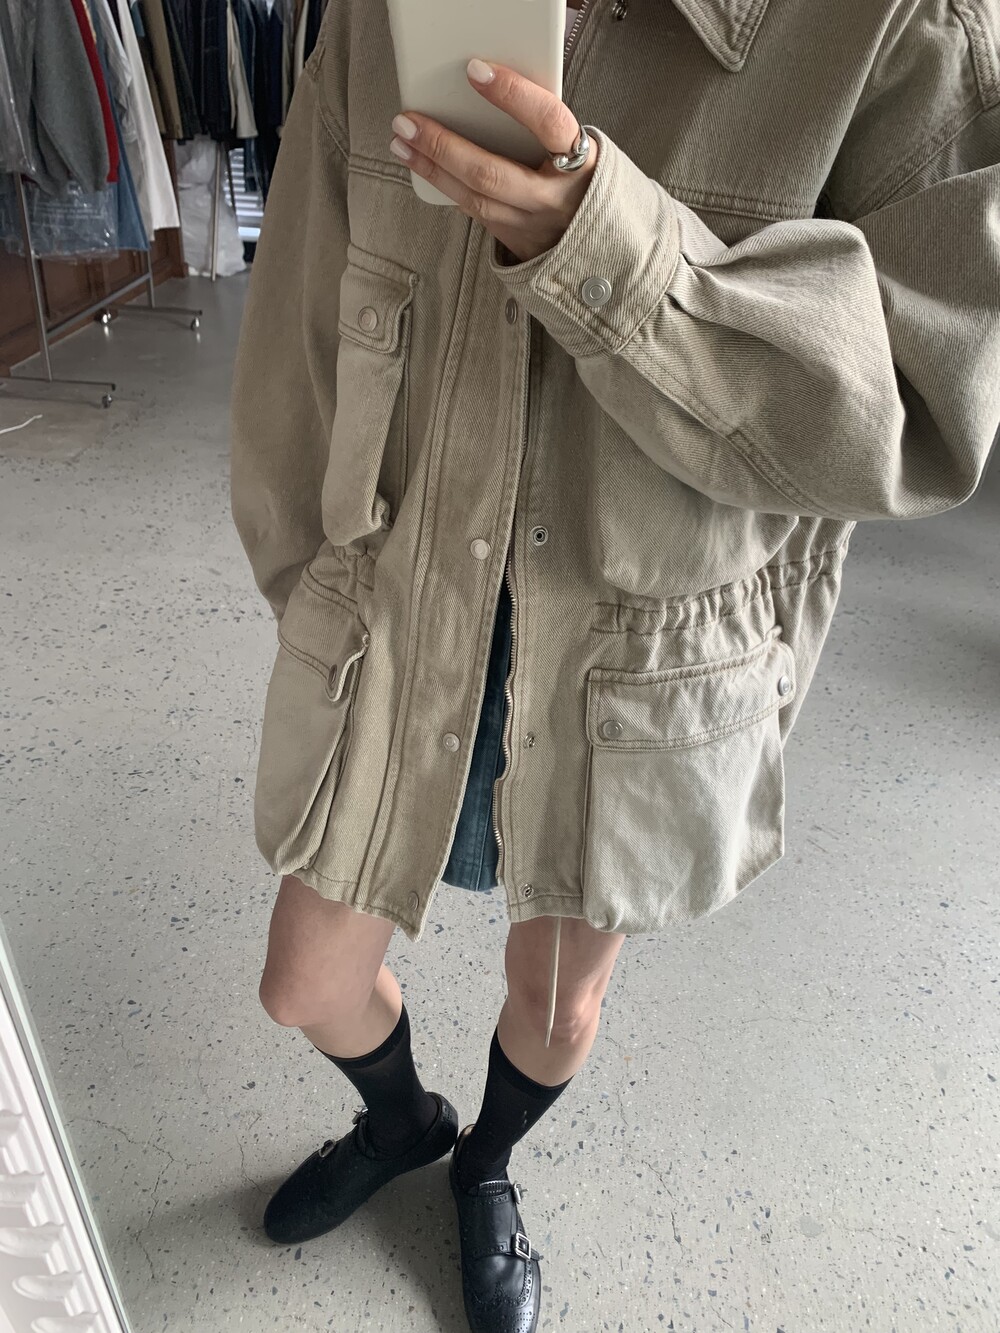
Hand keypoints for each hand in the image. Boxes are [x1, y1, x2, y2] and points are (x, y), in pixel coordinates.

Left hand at [389, 58, 597, 263]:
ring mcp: (533, 225)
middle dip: (443, 145)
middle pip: (491, 173)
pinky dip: (447, 188)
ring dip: (433, 168)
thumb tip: (490, 86)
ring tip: (404, 142)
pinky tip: (425, 168)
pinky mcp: (517, 242)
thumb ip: (544, 126)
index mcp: (581, 163)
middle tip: (409, 120)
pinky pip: (475, 213)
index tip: (476, 70)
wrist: (604, 245)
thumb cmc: (584, 184)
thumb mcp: (576, 150)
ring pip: (474, 198)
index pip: (547, 121)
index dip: (513, 95)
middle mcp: (554, 198)